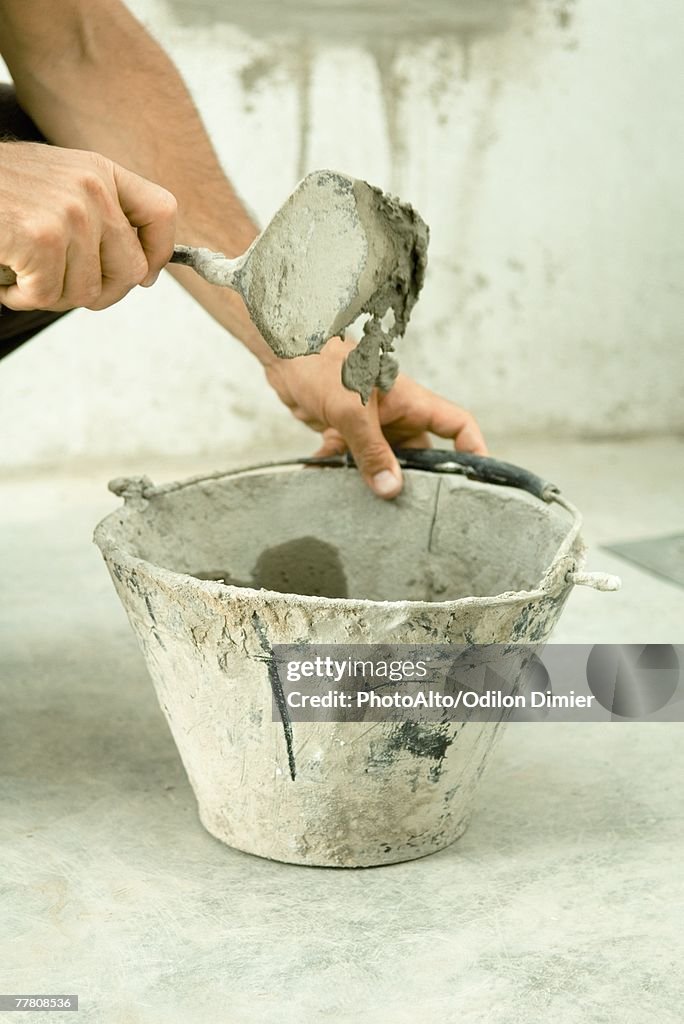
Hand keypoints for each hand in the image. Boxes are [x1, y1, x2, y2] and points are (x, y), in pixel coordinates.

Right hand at [0, 142, 176, 310]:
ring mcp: (70, 212)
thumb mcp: (58, 187)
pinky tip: (7, 280)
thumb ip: (99, 216)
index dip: (158, 253)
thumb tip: (144, 273)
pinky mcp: (42, 238)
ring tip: (25, 275)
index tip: (142, 276)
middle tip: (63, 288)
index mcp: (101, 171)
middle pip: (130, 270)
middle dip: (99, 292)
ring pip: (86, 292)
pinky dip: (22, 298)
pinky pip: (48, 296)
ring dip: (51, 296)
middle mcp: (92, 187)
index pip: (162, 212)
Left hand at [266, 335, 486, 499]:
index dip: (474, 450)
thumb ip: (371, 451)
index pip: (458, 427)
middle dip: (417, 482)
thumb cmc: (323, 366)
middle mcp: (398, 417)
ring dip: (374, 481)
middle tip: (414, 513)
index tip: (478, 481)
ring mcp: (373, 428)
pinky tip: (324, 477)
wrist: (283, 355)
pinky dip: (340, 473)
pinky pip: (353, 463)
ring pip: (386, 465)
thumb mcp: (351, 411)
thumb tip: (391, 490)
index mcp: (413, 403)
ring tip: (368, 505)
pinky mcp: (347, 436)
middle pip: (423, 457)